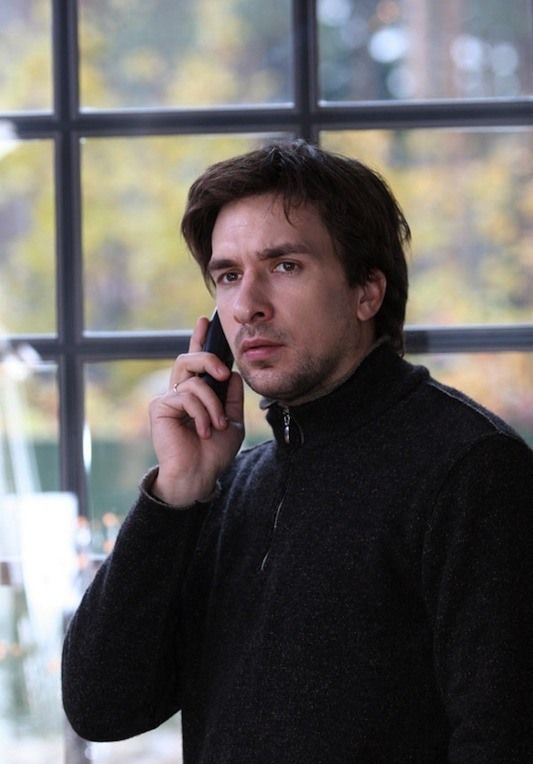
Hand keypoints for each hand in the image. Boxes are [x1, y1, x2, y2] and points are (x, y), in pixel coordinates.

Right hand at [149, 316, 243, 506]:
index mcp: (196, 394)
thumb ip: (232, 396)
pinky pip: (186, 395)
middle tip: (224, 374)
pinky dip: (202, 413)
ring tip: (217, 424)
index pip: (196, 361)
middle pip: (189, 359)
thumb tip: (233, 373)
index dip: (198, 340)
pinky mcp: (160, 407)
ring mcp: (168, 399)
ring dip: (212, 402)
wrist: (199, 475)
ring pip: (193, 379)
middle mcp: (179, 392)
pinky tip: (204, 431)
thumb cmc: (213, 453)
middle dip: (209, 359)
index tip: (205, 320)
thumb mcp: (232, 421)